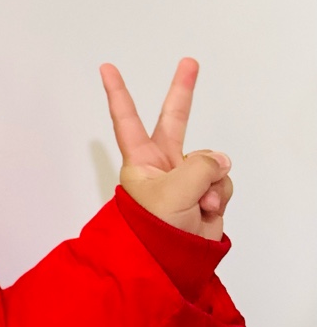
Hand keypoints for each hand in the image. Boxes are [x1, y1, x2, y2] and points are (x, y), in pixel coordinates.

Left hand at [99, 57, 232, 239]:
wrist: (171, 264)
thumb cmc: (155, 230)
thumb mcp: (174, 191)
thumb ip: (200, 166)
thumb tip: (219, 160)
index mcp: (141, 160)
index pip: (126, 118)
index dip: (118, 92)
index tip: (106, 67)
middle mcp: (162, 164)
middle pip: (174, 120)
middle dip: (183, 92)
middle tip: (190, 62)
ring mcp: (185, 177)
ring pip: (210, 161)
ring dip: (211, 182)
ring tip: (197, 204)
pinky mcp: (204, 193)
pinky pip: (221, 180)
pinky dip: (219, 195)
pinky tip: (207, 210)